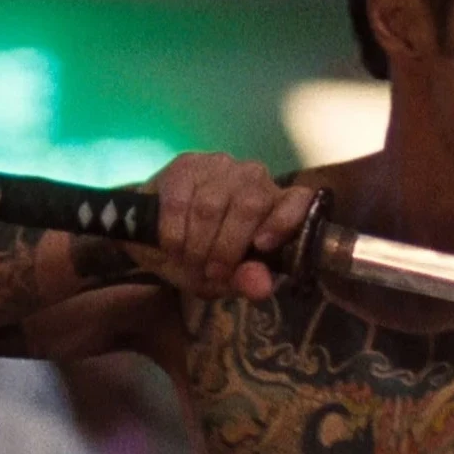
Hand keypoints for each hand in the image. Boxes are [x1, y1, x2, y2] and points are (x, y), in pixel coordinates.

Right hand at [142, 153, 314, 300]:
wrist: (154, 233)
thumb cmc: (203, 255)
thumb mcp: (226, 278)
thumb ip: (246, 281)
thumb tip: (260, 288)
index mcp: (277, 204)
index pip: (299, 200)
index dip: (284, 220)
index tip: (262, 245)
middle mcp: (255, 177)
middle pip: (250, 206)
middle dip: (226, 248)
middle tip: (212, 272)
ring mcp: (221, 166)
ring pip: (212, 206)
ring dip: (197, 244)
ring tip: (189, 262)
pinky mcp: (186, 164)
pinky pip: (180, 201)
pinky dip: (174, 233)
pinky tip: (171, 246)